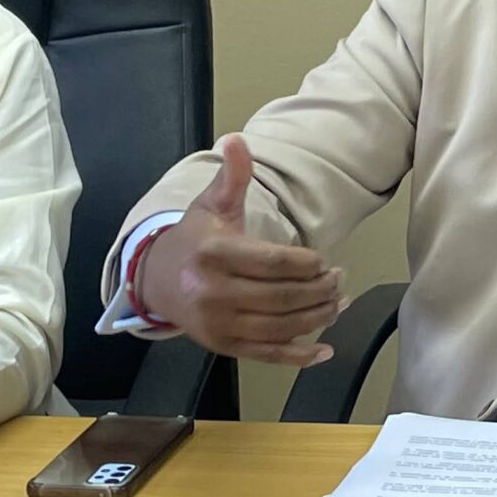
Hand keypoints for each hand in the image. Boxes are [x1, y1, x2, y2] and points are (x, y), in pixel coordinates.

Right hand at [137, 135, 343, 365]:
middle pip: (282, 297)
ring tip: (337, 303)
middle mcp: (213, 293)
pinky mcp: (223, 347)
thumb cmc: (195, 240)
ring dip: (317, 318)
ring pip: (280, 327)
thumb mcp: (211, 204)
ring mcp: (218, 324)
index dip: (308, 264)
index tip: (325, 260)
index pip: (274, 262)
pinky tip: (325, 350)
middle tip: (339, 279)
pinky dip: (299, 356)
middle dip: (319, 290)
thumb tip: (237, 140)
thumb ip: (232, 177)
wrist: (157, 281)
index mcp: (214, 254)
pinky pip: (267, 355)